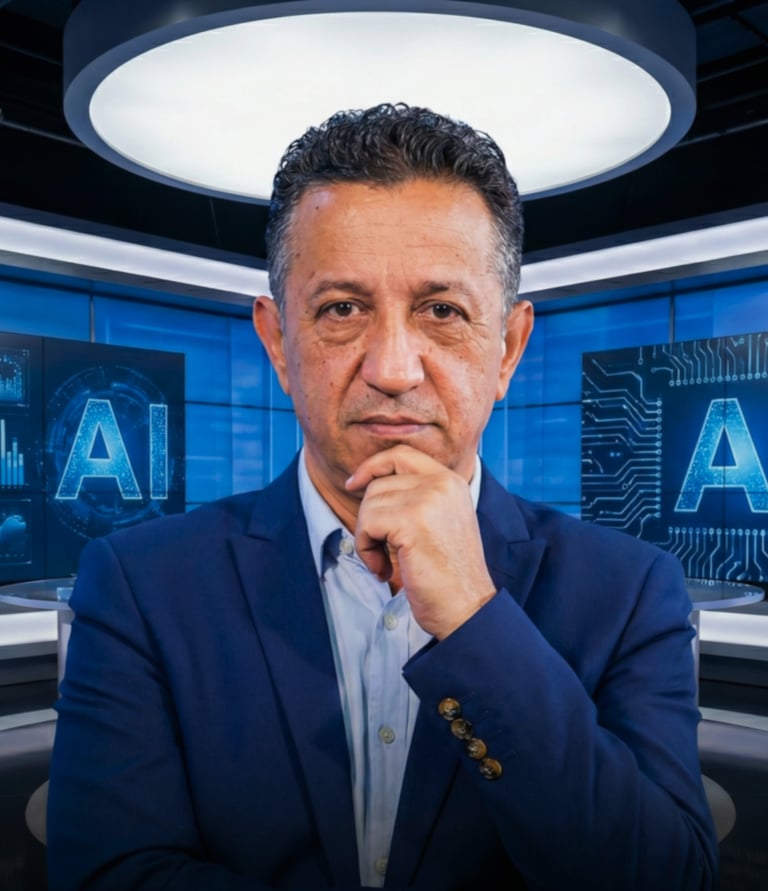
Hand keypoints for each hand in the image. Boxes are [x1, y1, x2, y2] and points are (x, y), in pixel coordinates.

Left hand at [345, 445, 496, 638]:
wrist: (467, 608)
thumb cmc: (448, 576)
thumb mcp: (439, 524)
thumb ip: (415, 499)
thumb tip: (367, 484)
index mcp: (451, 482)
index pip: (401, 454)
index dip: (372, 466)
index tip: (354, 484)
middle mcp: (442, 484)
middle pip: (379, 483)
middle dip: (370, 517)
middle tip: (381, 551)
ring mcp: (428, 499)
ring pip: (369, 504)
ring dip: (367, 538)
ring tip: (385, 563)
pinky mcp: (412, 519)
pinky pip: (367, 524)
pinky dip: (366, 549)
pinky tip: (384, 570)